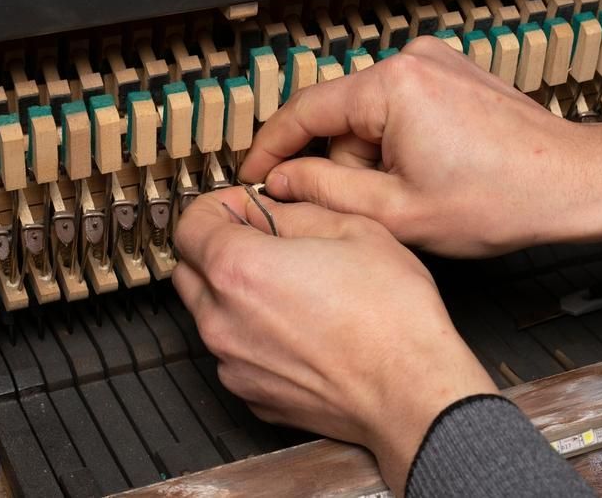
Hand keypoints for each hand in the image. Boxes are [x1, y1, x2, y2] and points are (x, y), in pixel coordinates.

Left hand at [173, 187, 496, 494]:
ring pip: (210, 313)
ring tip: (290, 287)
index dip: (217, 206)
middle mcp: (223, 320)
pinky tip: (298, 327)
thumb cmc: (391, 317)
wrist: (411, 391)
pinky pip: (234, 352)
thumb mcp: (353, 228)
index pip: (190, 224)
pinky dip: (252, 334)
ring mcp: (233, 363)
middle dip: (218, 247)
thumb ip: (295, 210)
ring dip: (234, 292)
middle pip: (190, 269)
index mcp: (239, 270)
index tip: (245, 207)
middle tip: (264, 240)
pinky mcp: (251, 394)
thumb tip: (271, 209)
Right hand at [240, 36, 601, 256]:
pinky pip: (399, 107)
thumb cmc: (502, 200)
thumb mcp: (398, 213)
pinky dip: (397, 143)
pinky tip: (429, 174)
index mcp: (392, 86)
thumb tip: (282, 180)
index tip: (252, 176)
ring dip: (372, 157)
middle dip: (340, 163)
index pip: (304, 111)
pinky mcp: (453, 73)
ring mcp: (436, 62)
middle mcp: (411, 59)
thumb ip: (325, 193)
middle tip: (369, 207)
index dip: (270, 148)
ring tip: (414, 193)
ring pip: (368, 115)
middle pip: (339, 115)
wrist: (577, 184)